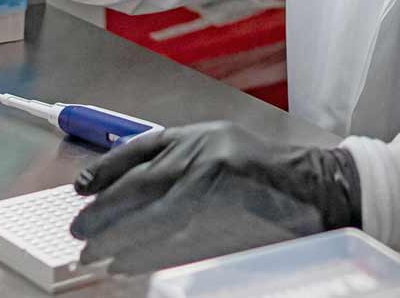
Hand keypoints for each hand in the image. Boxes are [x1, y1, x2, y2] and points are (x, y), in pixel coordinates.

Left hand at [69, 122, 360, 273]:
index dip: (106, 168)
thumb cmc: (267, 177)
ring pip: (156, 210)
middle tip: (80, 232)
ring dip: (122, 236)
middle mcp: (204, 149)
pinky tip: (133, 263)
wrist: (318, 186)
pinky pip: (181, 233)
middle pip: (142, 182)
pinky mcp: (231, 203)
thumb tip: (127, 197)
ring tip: (97, 254)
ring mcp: (218, 175)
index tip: (81, 188)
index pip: (140, 148)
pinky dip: (153, 250)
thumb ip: (180, 168)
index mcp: (199, 136)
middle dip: (106, 209)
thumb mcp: (218, 155)